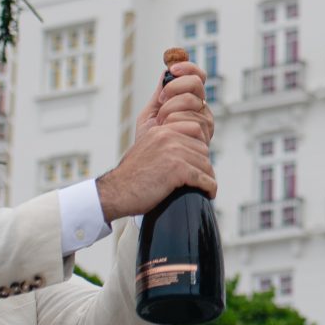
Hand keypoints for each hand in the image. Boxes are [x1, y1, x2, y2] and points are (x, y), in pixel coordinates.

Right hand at [98, 113, 215, 220]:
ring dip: (208, 178)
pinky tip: (208, 194)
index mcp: (161, 130)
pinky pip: (203, 178)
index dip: (200, 148)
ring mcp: (173, 152)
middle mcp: (168, 137)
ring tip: (206, 188)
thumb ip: (164, 143)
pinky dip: (209, 188)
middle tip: (203, 179)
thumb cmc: (130, 177)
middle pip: (203, 149)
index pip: (195, 130)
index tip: (201, 162)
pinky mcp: (177, 170)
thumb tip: (185, 149)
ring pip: (205, 164)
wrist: (116, 192)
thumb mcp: (146, 148)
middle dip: (204, 165)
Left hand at [142, 62, 213, 143]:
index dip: (187, 68)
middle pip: (196, 84)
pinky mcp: (205, 137)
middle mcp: (201, 110)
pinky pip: (192, 120)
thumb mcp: (151, 114)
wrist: (151, 167)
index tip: (172, 68)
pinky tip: (168, 133)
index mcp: (191, 101)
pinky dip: (175, 124)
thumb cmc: (151, 142)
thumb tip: (166, 70)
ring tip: (162, 126)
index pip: (197, 76)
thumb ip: (160, 94)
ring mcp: (205, 124)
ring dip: (170, 111)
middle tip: (161, 101)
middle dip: (174, 88)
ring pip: (192, 101)